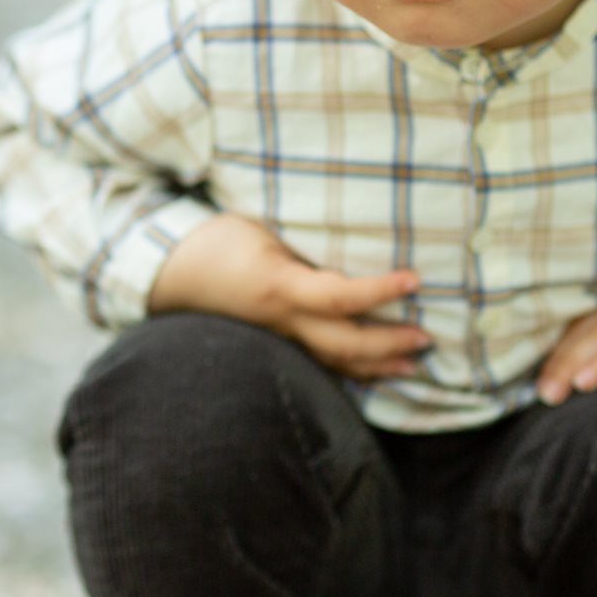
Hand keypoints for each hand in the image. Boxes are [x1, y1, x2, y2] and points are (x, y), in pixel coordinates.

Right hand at [147, 213, 429, 379]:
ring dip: (378, 366)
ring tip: (413, 365)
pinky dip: (351, 370)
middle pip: (346, 346)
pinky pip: (319, 364)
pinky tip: (374, 372)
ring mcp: (278, 339)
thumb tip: (358, 224)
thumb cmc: (216, 238)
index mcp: (280, 286)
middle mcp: (282, 321)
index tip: (415, 280)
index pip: (339, 297)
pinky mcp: (275, 344)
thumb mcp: (260, 224)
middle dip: (390, 346)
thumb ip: (306, 235)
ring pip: (335, 363)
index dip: (380, 291)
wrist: (170, 271)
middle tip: (427, 337)